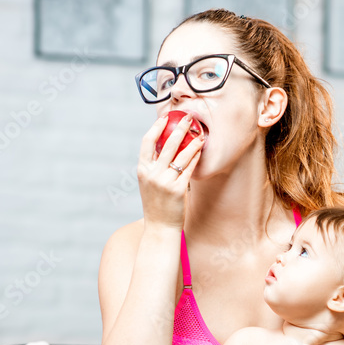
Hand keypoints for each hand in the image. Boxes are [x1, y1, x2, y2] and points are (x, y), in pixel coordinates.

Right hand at [137, 114, 204, 228]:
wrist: (160, 227)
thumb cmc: (156, 204)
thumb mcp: (149, 183)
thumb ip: (154, 166)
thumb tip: (166, 147)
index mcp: (142, 170)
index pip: (147, 142)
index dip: (156, 128)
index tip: (165, 118)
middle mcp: (152, 174)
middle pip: (167, 145)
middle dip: (179, 129)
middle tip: (189, 118)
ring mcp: (165, 182)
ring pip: (181, 156)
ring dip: (192, 142)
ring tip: (200, 134)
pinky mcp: (177, 190)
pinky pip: (189, 169)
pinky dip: (196, 158)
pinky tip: (201, 151)